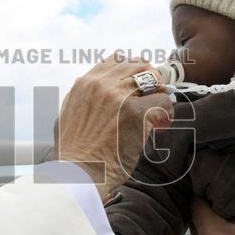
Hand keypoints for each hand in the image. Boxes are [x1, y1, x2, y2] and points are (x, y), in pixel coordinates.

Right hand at [55, 54, 173, 199]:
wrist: (75, 173)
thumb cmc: (72, 153)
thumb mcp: (68, 116)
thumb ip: (83, 100)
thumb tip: (95, 97)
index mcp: (85, 84)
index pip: (116, 60)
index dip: (132, 70)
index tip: (138, 85)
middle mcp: (101, 85)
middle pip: (137, 65)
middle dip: (149, 79)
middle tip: (153, 97)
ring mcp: (119, 97)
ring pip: (153, 79)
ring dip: (159, 94)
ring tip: (158, 112)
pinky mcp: (135, 113)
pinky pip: (163, 103)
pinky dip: (166, 114)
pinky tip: (161, 126)